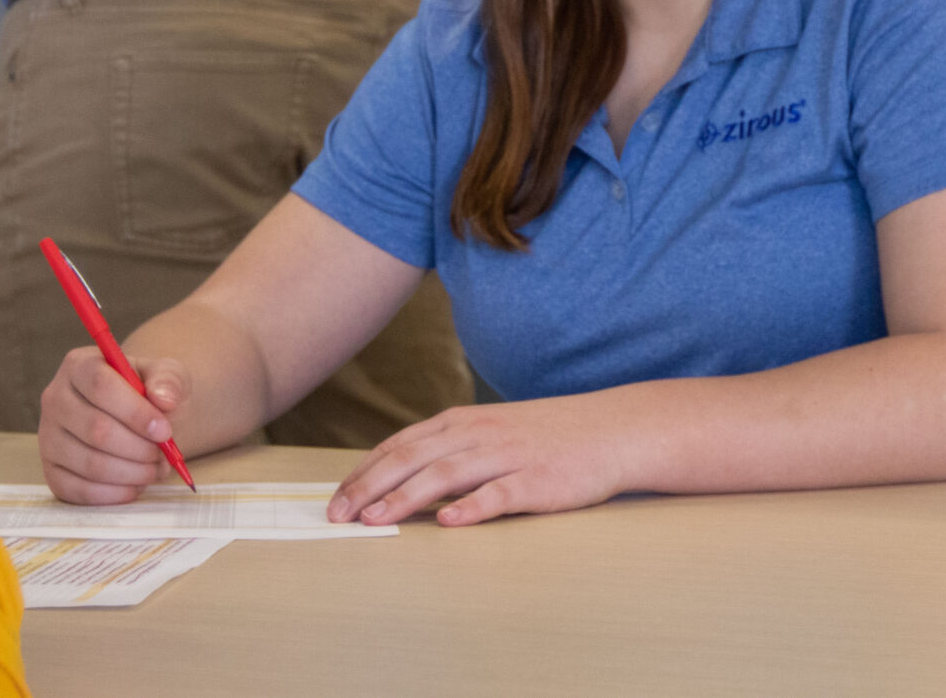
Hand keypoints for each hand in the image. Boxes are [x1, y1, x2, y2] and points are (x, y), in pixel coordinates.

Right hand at [38, 344, 187, 503]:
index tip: (164, 430)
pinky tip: (136, 485)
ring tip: (154, 469)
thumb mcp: (166, 375)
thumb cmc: (149, 393)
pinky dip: (114, 493)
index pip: (100, 385)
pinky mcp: (51, 470)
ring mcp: (48, 437)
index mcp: (79, 365)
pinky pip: (79, 490)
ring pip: (90, 463)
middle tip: (163, 455)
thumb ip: (169, 380)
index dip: (135, 412)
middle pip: (95, 429)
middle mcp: (55, 398)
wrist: (139, 418)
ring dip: (131, 473)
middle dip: (138, 448)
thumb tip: (164, 399)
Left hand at [329, 396, 636, 528]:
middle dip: (370, 487)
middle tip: (339, 515)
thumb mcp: (489, 432)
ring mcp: (508, 456)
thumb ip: (448, 450)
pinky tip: (449, 522)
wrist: (610, 430)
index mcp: (462, 423)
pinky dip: (473, 507)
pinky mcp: (537, 480)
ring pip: (447, 473)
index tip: (335, 499)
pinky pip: (500, 493)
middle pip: (413, 458)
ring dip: (407, 497)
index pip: (399, 445)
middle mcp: (479, 434)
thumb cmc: (544, 436)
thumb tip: (398, 480)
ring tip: (376, 520)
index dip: (364, 472)